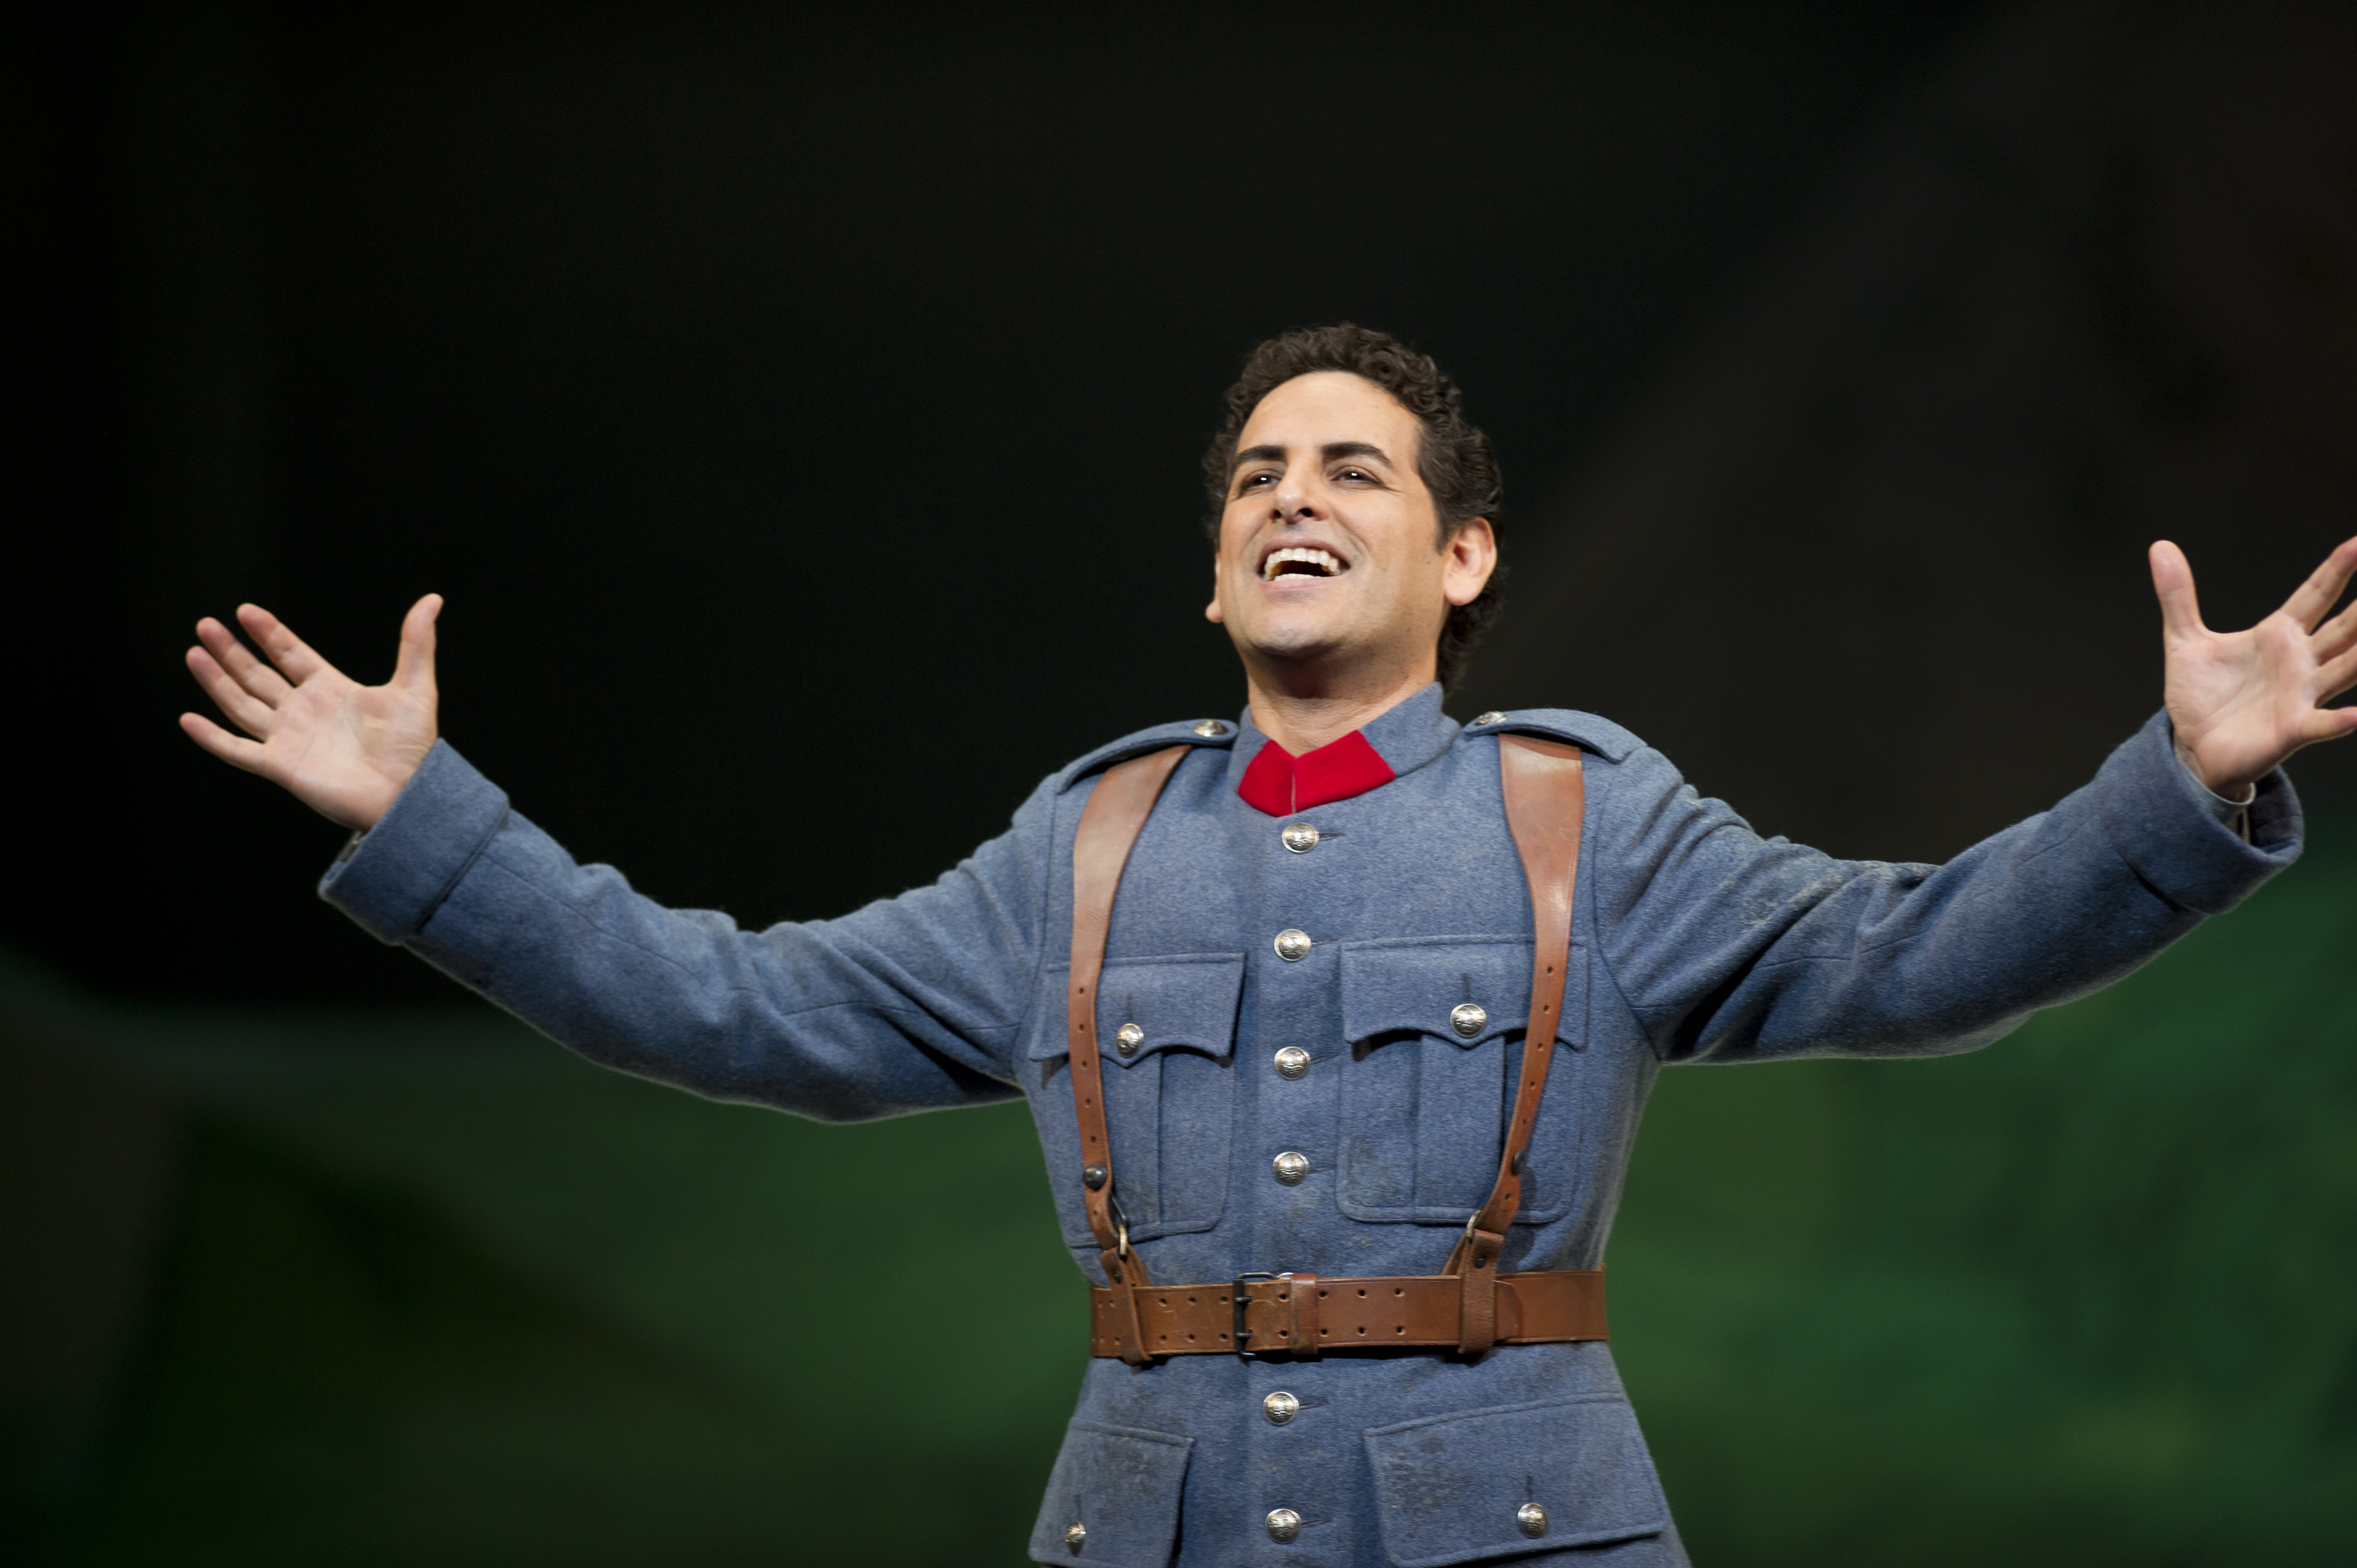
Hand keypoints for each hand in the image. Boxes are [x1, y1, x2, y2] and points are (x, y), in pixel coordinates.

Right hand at [180, 595, 442, 830]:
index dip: (268, 633)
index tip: (245, 610)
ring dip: (217, 680)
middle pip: (258, 675)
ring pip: (242, 704)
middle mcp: (304, 711)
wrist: (409, 793)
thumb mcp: (416, 687)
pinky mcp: (280, 766)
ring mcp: (289, 738)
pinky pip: (237, 751)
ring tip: (194, 652)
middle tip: (206, 625)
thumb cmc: (415, 747)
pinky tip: (188, 719)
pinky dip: (211, 738)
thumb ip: (416, 643)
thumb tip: (433, 600)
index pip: (290, 653)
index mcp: (331, 689)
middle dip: (232, 650)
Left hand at [2150, 537, 2356, 797]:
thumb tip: (2160, 547)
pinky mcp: (2293, 728)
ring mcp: (2301, 694)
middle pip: (2345, 627)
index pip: (2315, 595)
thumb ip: (2178, 596)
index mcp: (2279, 635)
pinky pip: (2323, 723)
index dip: (2336, 569)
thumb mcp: (2184, 640)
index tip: (2356, 543)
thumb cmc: (2201, 694)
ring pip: (2346, 668)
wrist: (2194, 746)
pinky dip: (2341, 719)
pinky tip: (2355, 714)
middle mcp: (2300, 661)